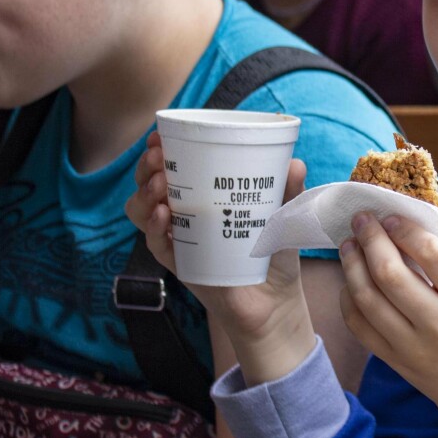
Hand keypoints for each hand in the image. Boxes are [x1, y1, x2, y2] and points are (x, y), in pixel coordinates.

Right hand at [126, 132, 313, 379]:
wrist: (275, 300)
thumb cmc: (275, 251)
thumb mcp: (285, 216)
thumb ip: (289, 190)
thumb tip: (295, 163)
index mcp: (201, 196)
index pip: (169, 167)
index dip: (157, 151)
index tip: (158, 137)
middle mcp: (183, 215)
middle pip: (148, 185)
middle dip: (146, 168)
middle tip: (158, 157)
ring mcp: (179, 240)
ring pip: (143, 212)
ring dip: (145, 195)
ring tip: (161, 185)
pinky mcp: (181, 266)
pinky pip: (158, 245)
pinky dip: (155, 229)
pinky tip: (164, 216)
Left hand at [338, 213, 437, 437]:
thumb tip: (413, 231)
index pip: (431, 254)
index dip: (405, 229)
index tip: (392, 215)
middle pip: (390, 274)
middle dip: (371, 239)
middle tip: (363, 220)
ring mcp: (413, 347)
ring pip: (368, 298)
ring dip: (352, 265)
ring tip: (349, 244)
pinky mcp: (395, 362)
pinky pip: (360, 326)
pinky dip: (349, 298)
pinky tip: (350, 279)